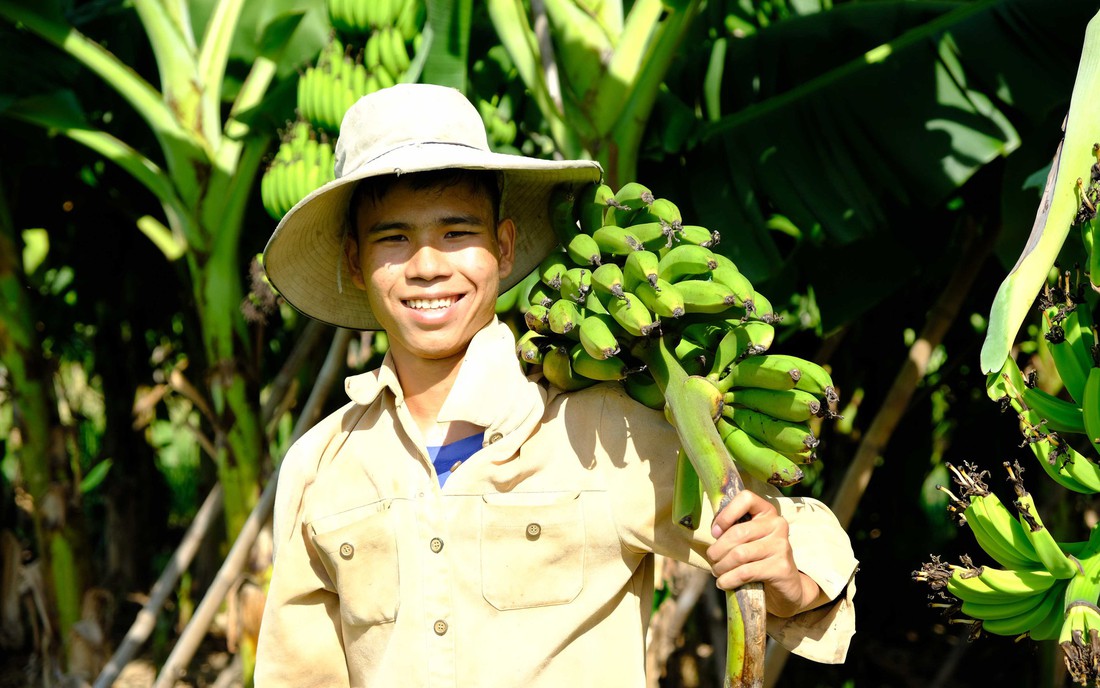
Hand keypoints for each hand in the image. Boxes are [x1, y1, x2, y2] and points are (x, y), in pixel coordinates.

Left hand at [706, 490, 823, 617]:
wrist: (787, 585)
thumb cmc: (760, 558)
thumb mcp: (749, 539)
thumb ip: (734, 529)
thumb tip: (714, 531)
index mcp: (767, 511)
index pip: (746, 498)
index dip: (726, 514)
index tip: (715, 532)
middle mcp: (777, 524)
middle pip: (738, 532)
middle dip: (717, 549)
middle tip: (712, 560)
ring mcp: (781, 546)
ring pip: (739, 554)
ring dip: (721, 566)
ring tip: (717, 572)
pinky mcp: (781, 567)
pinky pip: (746, 572)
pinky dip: (729, 579)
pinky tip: (724, 583)